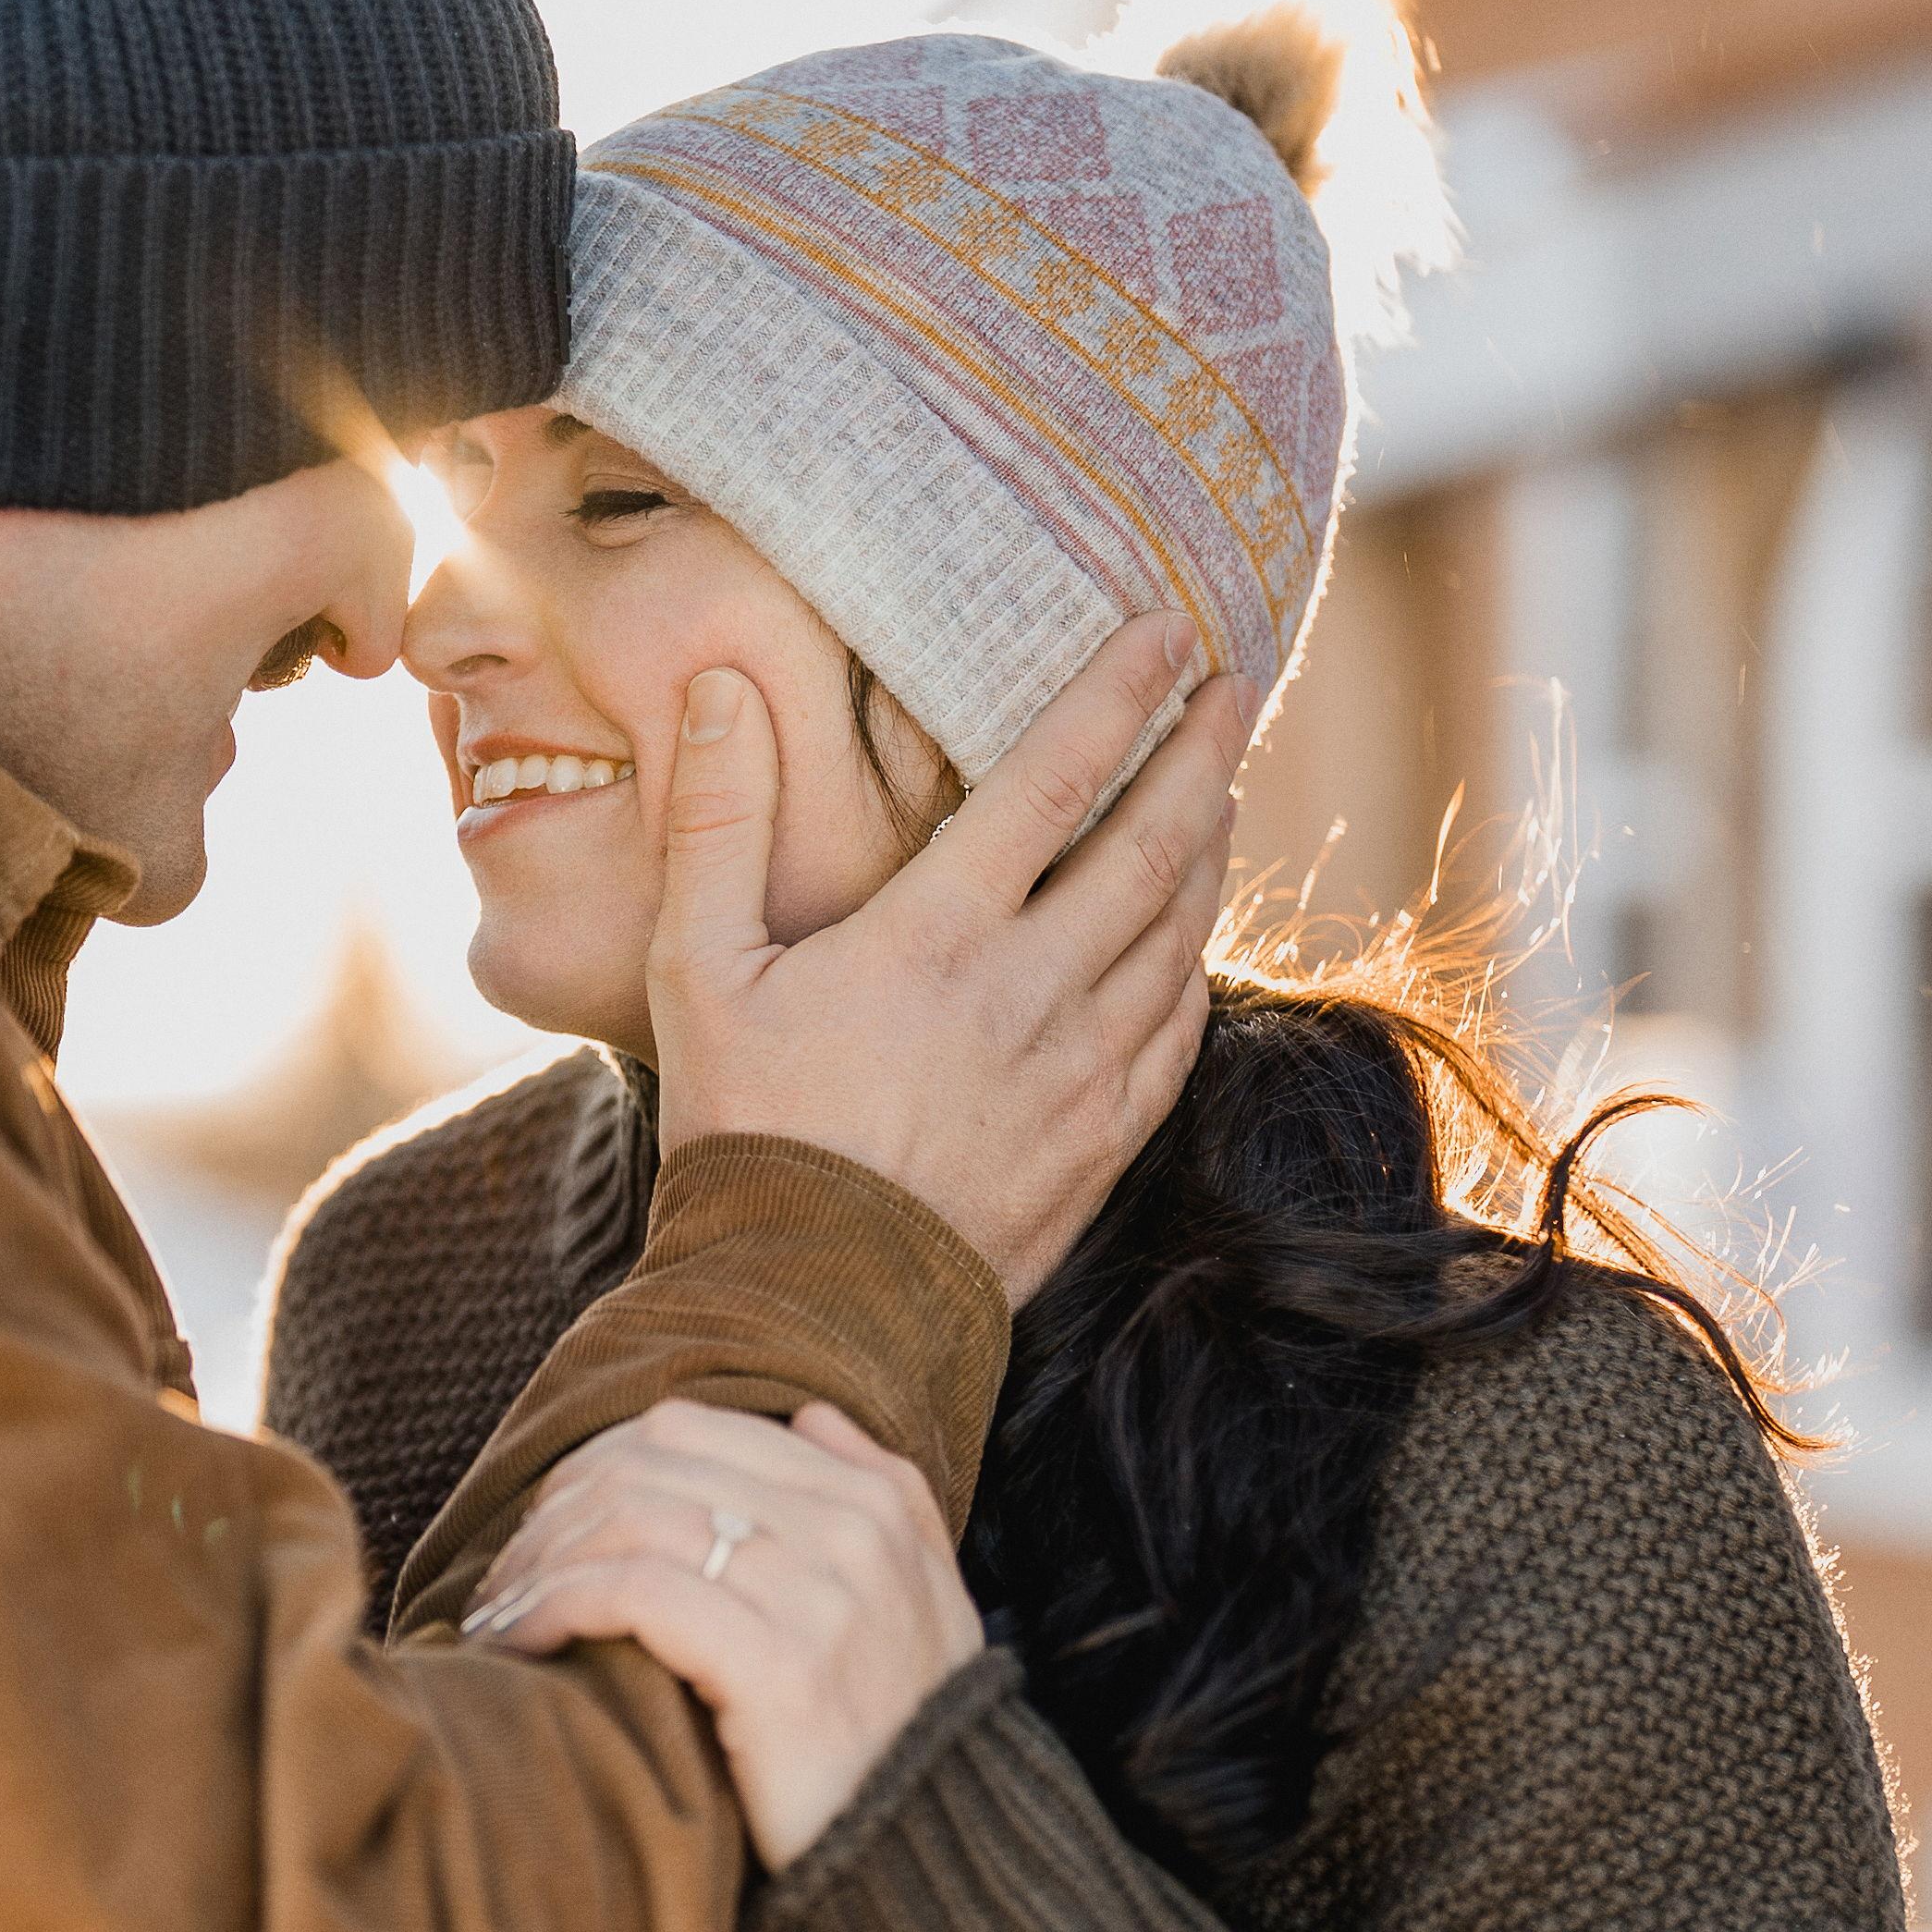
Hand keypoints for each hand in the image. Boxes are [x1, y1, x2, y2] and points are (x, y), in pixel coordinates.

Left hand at [465, 1397, 986, 1868]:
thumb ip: (883, 1491)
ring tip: (497, 1612)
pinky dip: (555, 1606)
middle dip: (555, 1510)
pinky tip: (520, 1642)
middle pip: (648, 1463)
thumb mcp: (924, 1600)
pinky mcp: (778, 1665)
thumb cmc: (904, 1738)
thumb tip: (808, 1415)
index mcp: (875, 1503)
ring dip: (540, 1562)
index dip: (595, 1466)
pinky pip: (632, 1592)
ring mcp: (819, 1594)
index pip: (690, 1430)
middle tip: (503, 1573)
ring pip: (630, 1519)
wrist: (937, 1860)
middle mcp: (853, 1530)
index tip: (547, 1525)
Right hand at [645, 610, 1232, 1302]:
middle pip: (1151, 848)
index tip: (1164, 630)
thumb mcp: (699, 968)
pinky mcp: (1097, 1142)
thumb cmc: (743, 1126)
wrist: (806, 1301)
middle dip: (1201, 755)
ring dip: (1208, 852)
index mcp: (937, 935)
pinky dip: (1192, 967)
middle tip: (1232, 687)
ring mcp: (1078, 1073)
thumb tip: (725, 688)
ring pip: (1177, 936)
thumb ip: (717, 820)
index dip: (1116, 695)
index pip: (1052, 781)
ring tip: (1218, 792)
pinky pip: (1176, 1035)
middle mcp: (1030, 992)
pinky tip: (1189, 942)